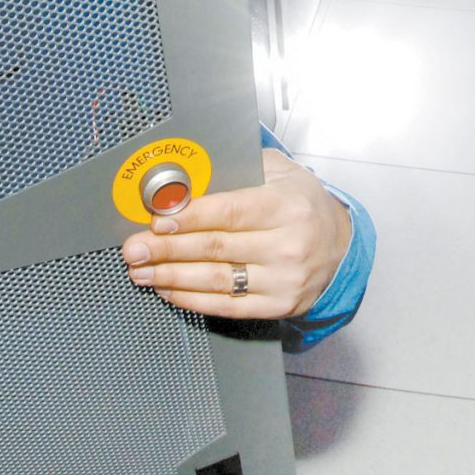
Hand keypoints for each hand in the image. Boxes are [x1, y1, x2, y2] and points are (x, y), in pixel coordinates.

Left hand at [123, 148, 352, 320]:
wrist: (339, 243)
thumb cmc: (301, 203)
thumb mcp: (279, 172)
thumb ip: (237, 168)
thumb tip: (185, 175)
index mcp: (287, 206)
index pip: (229, 212)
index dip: (189, 217)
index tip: (157, 219)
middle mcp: (288, 245)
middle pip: (215, 248)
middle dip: (167, 249)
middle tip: (135, 248)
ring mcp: (284, 280)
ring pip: (216, 280)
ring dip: (171, 276)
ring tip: (143, 271)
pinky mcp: (279, 305)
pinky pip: (227, 306)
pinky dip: (192, 299)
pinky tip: (169, 289)